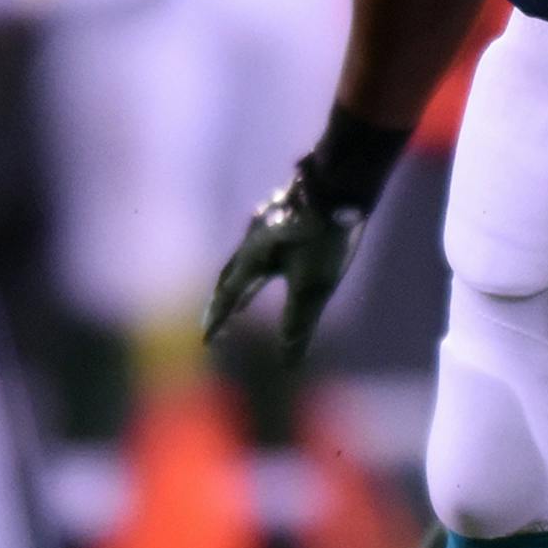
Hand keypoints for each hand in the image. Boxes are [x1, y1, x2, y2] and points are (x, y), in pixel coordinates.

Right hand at [202, 171, 366, 365]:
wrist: (341, 182)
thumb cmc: (324, 238)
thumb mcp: (313, 287)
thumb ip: (297, 324)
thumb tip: (288, 364)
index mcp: (252, 259)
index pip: (228, 296)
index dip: (218, 321)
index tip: (207, 341)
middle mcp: (253, 240)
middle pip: (231, 276)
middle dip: (224, 303)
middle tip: (216, 323)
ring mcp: (269, 223)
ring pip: (248, 259)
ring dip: (242, 283)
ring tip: (242, 299)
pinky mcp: (288, 213)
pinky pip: (266, 246)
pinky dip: (262, 265)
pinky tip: (276, 260)